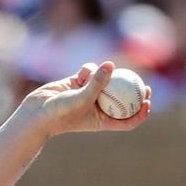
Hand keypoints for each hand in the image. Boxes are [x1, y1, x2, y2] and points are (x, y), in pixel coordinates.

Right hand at [24, 61, 151, 137]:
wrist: (38, 111)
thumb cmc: (63, 112)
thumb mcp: (84, 98)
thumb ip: (98, 82)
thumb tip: (111, 65)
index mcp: (103, 120)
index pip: (127, 120)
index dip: (140, 113)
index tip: (148, 102)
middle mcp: (98, 108)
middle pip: (122, 100)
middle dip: (133, 92)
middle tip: (143, 83)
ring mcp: (88, 95)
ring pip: (105, 82)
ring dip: (105, 77)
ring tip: (103, 74)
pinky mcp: (77, 83)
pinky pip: (90, 73)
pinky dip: (89, 70)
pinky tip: (84, 72)